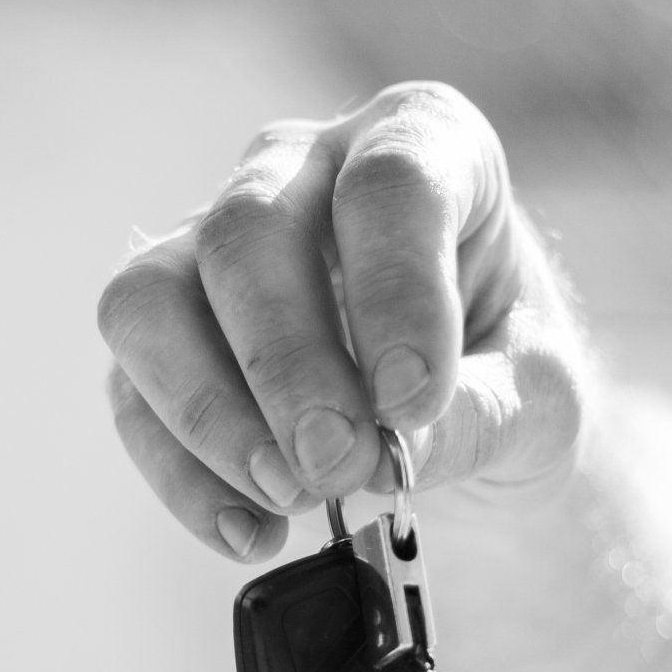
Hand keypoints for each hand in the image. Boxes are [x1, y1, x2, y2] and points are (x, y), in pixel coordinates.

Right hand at [99, 82, 590, 560]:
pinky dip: (183, 474)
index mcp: (421, 142)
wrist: (464, 416)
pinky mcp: (163, 332)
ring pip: (150, 298)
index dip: (395, 292)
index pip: (388, 183)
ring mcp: (212, 243)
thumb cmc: (508, 374)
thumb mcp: (541, 399)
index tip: (414, 402)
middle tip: (339, 465)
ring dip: (209, 412)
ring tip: (289, 496)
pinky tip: (254, 530)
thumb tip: (382, 452)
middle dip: (286, 364)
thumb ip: (481, 415)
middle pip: (245, 234)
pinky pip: (131, 391)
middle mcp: (302, 170)